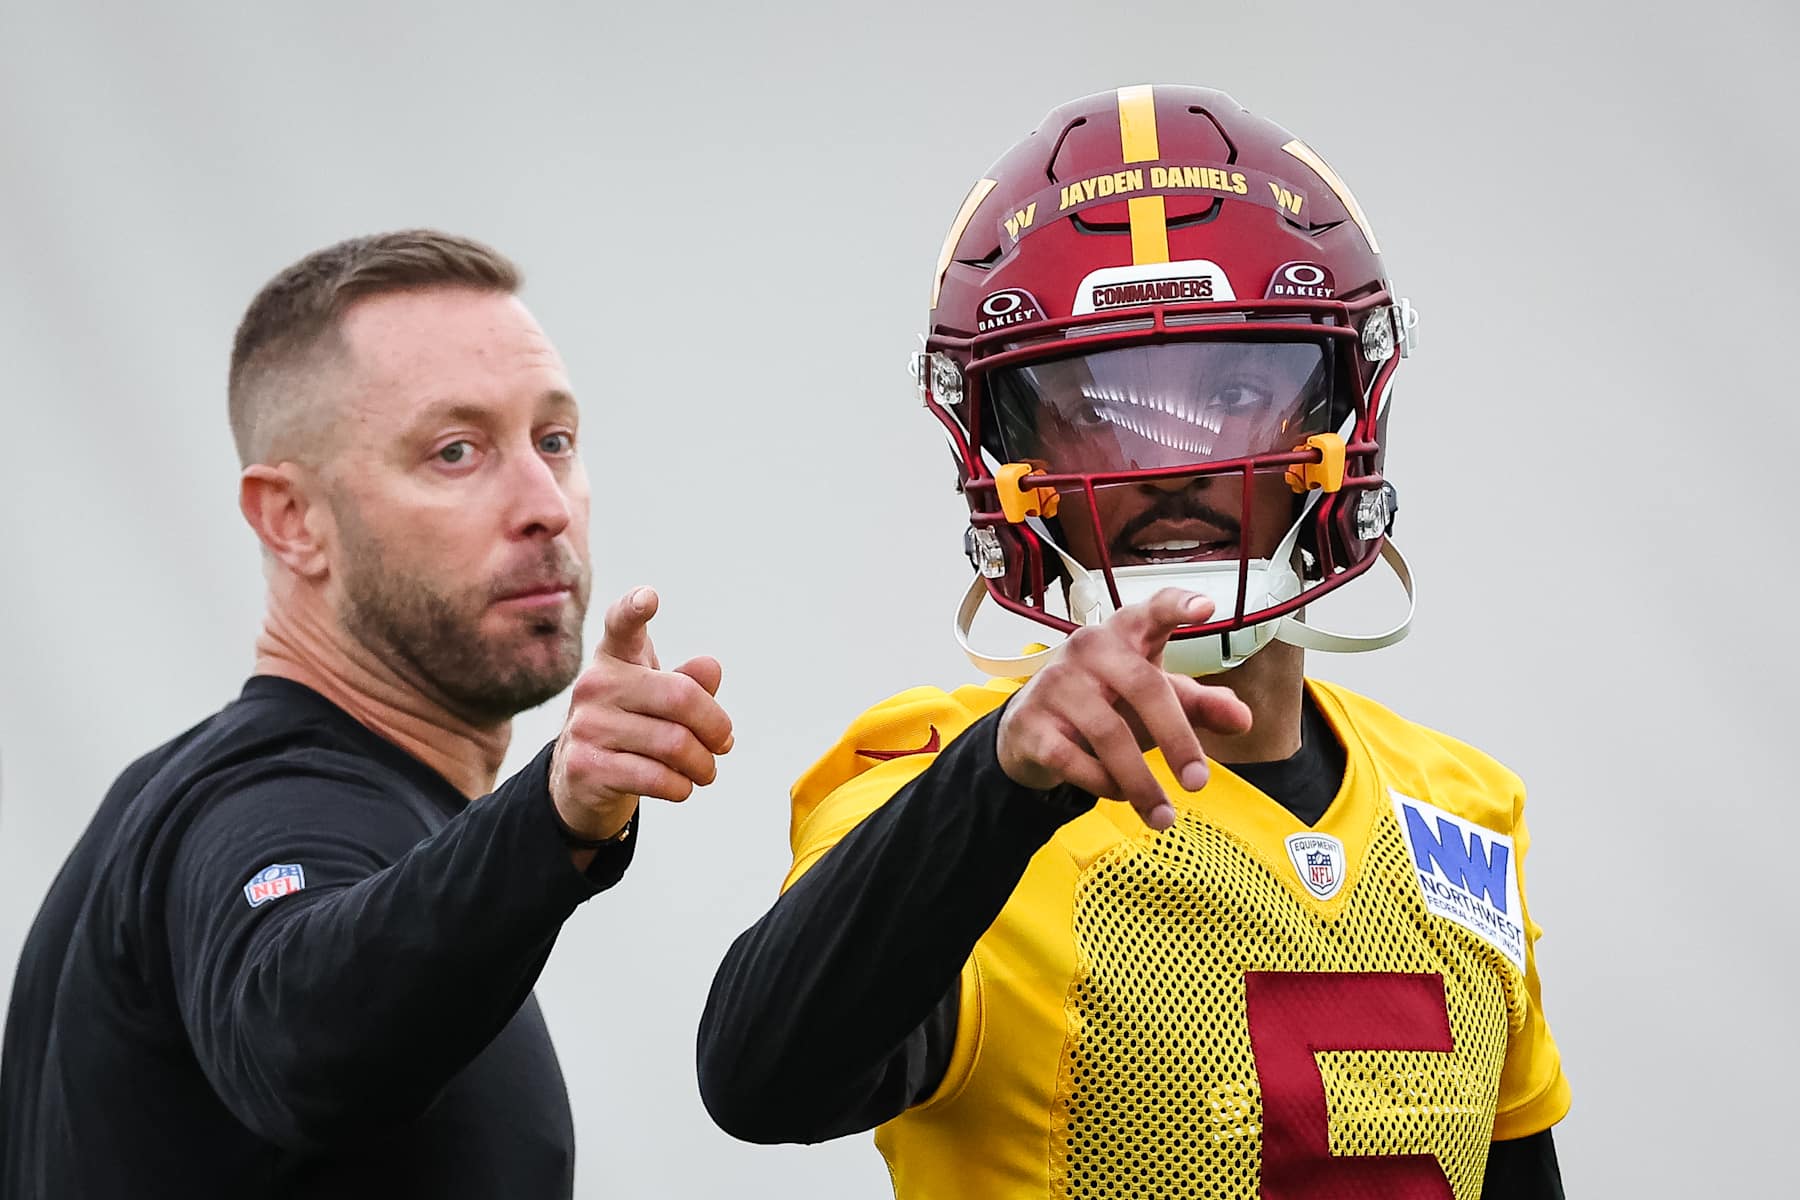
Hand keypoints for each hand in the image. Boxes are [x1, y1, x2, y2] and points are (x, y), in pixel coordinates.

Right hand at [548, 586, 733, 842]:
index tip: (649, 597)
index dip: (634, 608)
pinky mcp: (584, 767)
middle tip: (724, 744)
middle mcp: (595, 684)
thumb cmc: (631, 726)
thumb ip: (689, 682)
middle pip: (681, 698)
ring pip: (674, 744)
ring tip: (706, 770)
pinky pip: (656, 777)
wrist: (579, 780)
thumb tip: (711, 668)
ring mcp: (586, 726)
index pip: (620, 624)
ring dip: (703, 764)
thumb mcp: (659, 698)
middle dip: (716, 727)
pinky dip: (682, 787)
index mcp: (614, 657)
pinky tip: (682, 786)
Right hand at [995, 588, 1251, 830]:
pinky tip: (1119, 795)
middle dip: (1177, 739)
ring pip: (1109, 733)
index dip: (1179, 605)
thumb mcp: (1156, 700)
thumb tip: (1242, 719)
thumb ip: (1201, 706)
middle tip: (1198, 783)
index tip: (1206, 608)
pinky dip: (1103, 784)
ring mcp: (1056, 682)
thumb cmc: (1106, 703)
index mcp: (1125, 634)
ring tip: (1163, 816)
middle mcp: (1089, 648)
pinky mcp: (1031, 721)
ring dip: (1141, 782)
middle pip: (1144, 687)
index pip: (1153, 610)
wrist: (1032, 729)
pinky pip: (1073, 760)